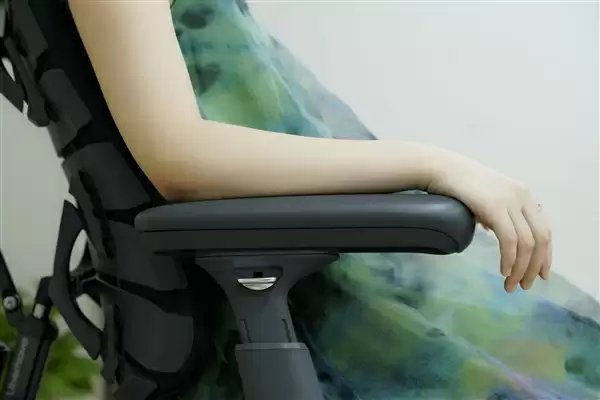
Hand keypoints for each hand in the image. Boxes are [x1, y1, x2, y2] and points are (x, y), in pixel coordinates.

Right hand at [427, 153, 551, 292]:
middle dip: (534, 267)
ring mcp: (510, 201)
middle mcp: (523, 197)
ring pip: (527, 243)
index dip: (545, 256)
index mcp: (524, 195)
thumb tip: (493, 230)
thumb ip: (495, 214)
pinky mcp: (495, 207)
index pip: (544, 230)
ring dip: (521, 268)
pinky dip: (510, 259)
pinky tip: (504, 271)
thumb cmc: (458, 185)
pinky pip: (510, 240)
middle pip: (541, 239)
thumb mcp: (486, 199)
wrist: (441, 169)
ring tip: (511, 284)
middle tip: (524, 286)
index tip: (540, 275)